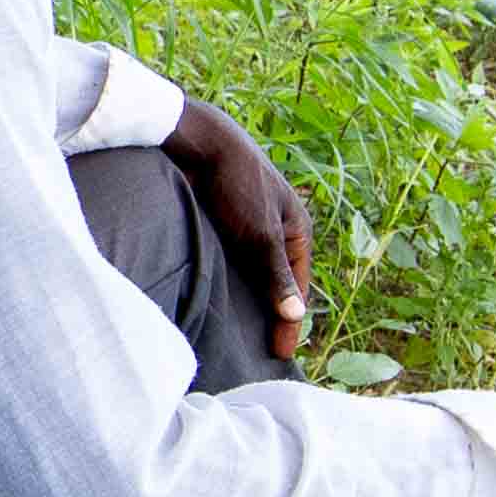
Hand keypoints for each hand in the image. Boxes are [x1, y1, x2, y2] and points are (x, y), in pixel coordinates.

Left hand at [168, 95, 316, 361]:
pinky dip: (228, 283)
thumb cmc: (235, 186)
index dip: (290, 320)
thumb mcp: (260, 235)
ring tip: (237, 334)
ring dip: (247, 300)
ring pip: (251, 273)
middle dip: (270, 313)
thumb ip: (276, 275)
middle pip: (276, 281)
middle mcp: (275, 229)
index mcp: (295, 229)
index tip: (280, 353)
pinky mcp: (222, 223)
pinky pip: (231, 262)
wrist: (198, 143)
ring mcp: (248, 226)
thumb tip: (296, 314)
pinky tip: (216, 302)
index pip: (298, 286)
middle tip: (259, 350)